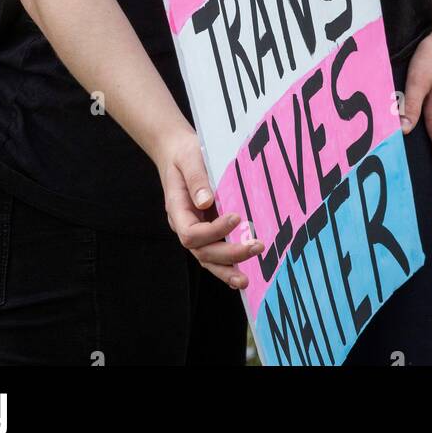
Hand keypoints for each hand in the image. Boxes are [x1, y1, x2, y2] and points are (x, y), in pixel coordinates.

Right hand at [156, 127, 264, 287]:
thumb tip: (206, 202)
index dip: (213, 230)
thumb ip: (196, 178)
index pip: (191, 233)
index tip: (236, 217)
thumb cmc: (183, 153)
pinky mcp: (205, 228)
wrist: (175, 152)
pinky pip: (213, 251)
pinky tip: (240, 273)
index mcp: (177, 209)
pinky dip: (226, 264)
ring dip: (227, 268)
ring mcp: (194, 229)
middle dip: (229, 254)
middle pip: (202, 251)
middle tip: (256, 247)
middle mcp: (184, 224)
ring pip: (207, 258)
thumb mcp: (188, 157)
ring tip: (246, 280)